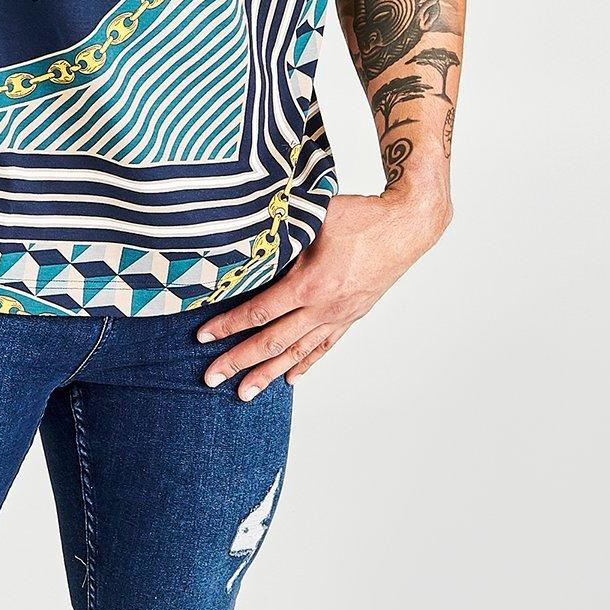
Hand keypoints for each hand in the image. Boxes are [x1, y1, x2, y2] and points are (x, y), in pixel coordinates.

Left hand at [192, 187, 450, 397]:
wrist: (407, 227)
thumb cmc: (361, 216)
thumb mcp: (314, 219)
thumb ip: (281, 237)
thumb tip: (247, 241)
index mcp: (309, 284)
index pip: (258, 312)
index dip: (227, 325)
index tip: (202, 336)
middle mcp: (323, 308)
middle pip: (272, 342)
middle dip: (239, 361)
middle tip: (211, 378)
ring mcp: (339, 316)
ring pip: (297, 353)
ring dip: (268, 375)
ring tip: (245, 393)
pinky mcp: (353, 316)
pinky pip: (324, 347)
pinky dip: (305, 364)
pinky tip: (291, 379)